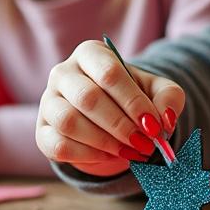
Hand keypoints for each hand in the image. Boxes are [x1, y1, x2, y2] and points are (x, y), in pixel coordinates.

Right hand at [36, 40, 184, 177]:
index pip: (109, 72)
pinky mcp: (41, 131)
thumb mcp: (156, 92)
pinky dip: (87, 155)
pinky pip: (58, 146)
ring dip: (104, 142)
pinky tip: (109, 155)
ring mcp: (48, 101)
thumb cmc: (131, 98)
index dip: (133, 102)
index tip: (153, 126)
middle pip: (88, 97)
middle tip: (143, 144)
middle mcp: (63, 73)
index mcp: (90, 54)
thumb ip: (168, 99)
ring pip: (68, 122)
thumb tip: (164, 121)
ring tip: (129, 152)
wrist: (108, 117)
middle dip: (120, 126)